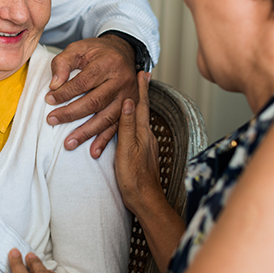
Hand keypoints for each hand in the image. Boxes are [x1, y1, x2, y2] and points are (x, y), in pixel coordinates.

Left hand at [46, 35, 137, 157]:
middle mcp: (121, 81)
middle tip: (52, 120)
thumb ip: (63, 62)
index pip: (84, 82)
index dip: (65, 92)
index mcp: (108, 64)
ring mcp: (128, 97)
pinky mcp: (130, 109)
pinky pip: (118, 127)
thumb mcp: (78, 48)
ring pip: (107, 117)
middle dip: (71, 113)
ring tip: (69, 143)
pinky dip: (105, 140)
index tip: (49, 99)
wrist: (124, 53)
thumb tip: (54, 84)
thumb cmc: (97, 52)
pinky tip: (94, 151)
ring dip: (87, 132)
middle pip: (95, 101)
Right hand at [114, 71, 162, 214]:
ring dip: (136, 107)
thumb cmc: (134, 177)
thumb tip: (128, 101)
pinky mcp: (140, 154)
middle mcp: (146, 136)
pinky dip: (132, 121)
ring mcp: (145, 145)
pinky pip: (135, 131)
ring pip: (139, 120)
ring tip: (133, 96)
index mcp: (142, 133)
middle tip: (141, 77)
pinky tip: (129, 124)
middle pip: (142, 109)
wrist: (145, 200)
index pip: (141, 105)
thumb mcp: (127, 149)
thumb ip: (127, 125)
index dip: (141, 89)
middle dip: (140, 93)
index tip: (142, 72)